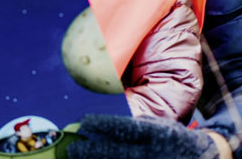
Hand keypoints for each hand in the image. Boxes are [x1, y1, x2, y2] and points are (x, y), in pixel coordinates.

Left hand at [68, 114, 228, 158]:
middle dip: (91, 151)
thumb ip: (136, 124)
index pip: (125, 129)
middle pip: (116, 153)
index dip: (103, 125)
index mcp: (156, 135)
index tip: (84, 122)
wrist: (204, 158)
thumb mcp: (159, 125)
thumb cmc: (174, 138)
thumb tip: (106, 122)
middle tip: (72, 148)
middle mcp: (153, 153)